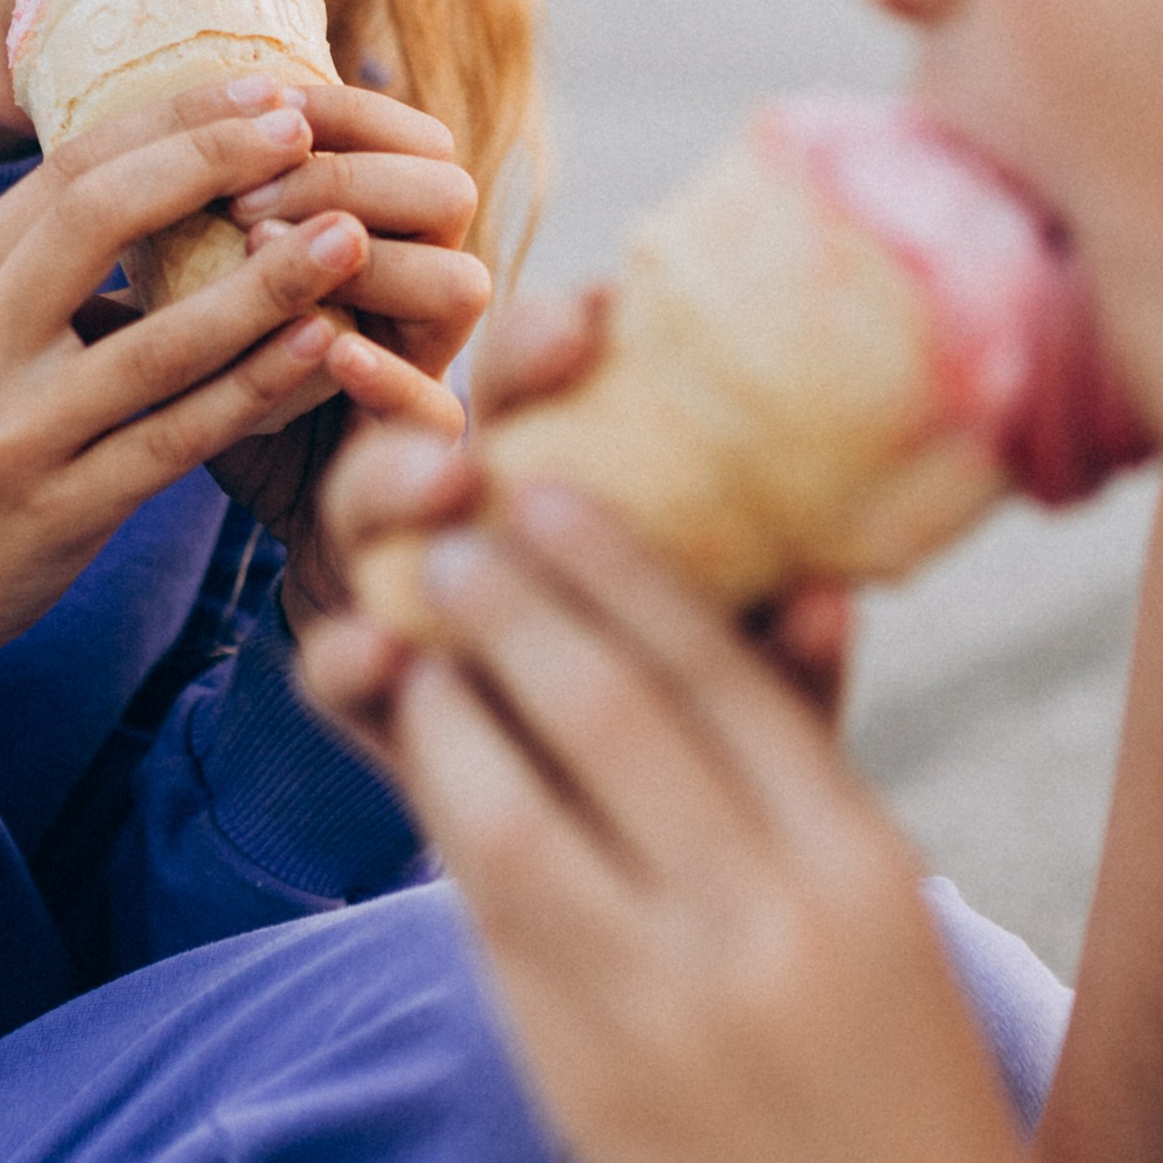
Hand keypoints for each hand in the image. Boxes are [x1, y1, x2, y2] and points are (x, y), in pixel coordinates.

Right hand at [0, 81, 377, 828]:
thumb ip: (46, 265)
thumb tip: (166, 164)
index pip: (68, 171)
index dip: (172, 121)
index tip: (265, 89)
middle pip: (97, 219)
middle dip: (211, 160)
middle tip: (306, 124)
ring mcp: (16, 432)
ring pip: (156, 340)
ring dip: (263, 282)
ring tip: (348, 234)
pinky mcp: (62, 510)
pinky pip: (178, 440)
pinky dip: (255, 390)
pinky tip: (323, 349)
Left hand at [207, 83, 491, 616]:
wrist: (290, 544)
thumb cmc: (234, 412)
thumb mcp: (205, 313)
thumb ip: (196, 238)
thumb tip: (106, 135)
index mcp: (385, 240)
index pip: (397, 136)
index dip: (335, 109)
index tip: (251, 98)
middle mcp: (430, 292)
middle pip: (444, 188)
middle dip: (348, 170)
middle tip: (251, 180)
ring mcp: (441, 371)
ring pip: (460, 282)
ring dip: (372, 260)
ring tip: (278, 247)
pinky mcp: (433, 464)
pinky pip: (438, 409)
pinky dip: (389, 376)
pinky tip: (333, 349)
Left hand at [297, 470, 1018, 1162]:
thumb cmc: (899, 1071)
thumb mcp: (885, 903)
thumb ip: (818, 750)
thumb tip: (802, 582)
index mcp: (853, 863)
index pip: (721, 675)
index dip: (618, 571)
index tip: (549, 490)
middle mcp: (759, 926)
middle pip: (612, 719)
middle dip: (516, 612)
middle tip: (454, 536)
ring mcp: (658, 1012)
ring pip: (514, 818)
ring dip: (445, 713)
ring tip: (411, 637)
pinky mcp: (579, 1082)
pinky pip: (489, 925)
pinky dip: (446, 830)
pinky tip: (422, 768)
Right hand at [305, 282, 854, 723]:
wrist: (640, 852)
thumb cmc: (708, 734)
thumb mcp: (754, 692)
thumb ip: (780, 652)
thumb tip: (828, 603)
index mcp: (576, 474)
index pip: (555, 374)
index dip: (563, 329)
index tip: (607, 310)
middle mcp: (482, 512)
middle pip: (461, 408)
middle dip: (482, 382)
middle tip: (548, 354)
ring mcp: (411, 592)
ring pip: (370, 506)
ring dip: (395, 477)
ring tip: (449, 480)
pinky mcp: (372, 692)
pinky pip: (333, 661)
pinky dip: (347, 652)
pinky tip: (381, 652)